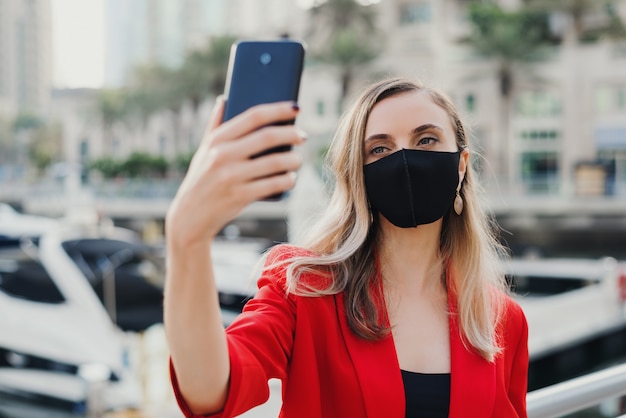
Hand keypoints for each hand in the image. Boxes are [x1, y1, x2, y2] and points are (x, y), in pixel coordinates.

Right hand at [166, 98, 304, 249]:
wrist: (190, 216)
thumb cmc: (201, 179)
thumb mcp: (203, 151)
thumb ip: (214, 125)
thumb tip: (225, 98)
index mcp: (217, 139)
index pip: (253, 116)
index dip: (278, 109)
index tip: (295, 108)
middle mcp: (223, 155)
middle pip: (268, 137)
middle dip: (291, 134)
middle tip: (303, 136)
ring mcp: (232, 176)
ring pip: (275, 162)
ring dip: (294, 159)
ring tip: (299, 159)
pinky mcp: (240, 196)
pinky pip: (273, 184)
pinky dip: (288, 180)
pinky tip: (291, 178)